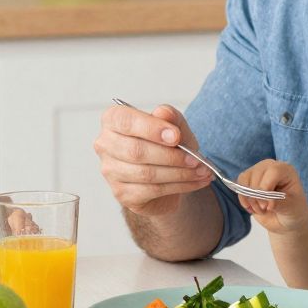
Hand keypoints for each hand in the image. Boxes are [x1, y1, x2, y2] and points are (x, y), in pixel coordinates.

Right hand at [94, 102, 210, 216]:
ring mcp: (111, 171)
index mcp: (113, 120)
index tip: (176, 136)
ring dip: (180, 174)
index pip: (125, 121)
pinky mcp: (121, 193)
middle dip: (171, 156)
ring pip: (146, 174)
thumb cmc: (166, 145)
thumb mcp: (174, 127)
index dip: (152, 129)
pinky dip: (179, 187)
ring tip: (202, 171)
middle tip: (196, 159)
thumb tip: (163, 113)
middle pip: (136, 151)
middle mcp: (105, 144)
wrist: (166, 175)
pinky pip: (152, 191)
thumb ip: (170, 117)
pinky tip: (195, 182)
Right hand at [236, 159, 307, 234]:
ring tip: (260, 209)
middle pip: (256, 174)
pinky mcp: (248, 180)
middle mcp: (271, 167)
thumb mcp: (290, 208)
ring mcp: (258, 172)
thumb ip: (279, 203)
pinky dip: (243, 199)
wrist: (285, 219)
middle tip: (264, 210)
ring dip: (249, 199)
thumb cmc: (292, 211)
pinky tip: (252, 208)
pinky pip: (239, 186)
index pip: (273, 171)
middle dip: (257, 197)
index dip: (267, 188)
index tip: (268, 206)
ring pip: (245, 179)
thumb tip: (265, 202)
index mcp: (285, 170)